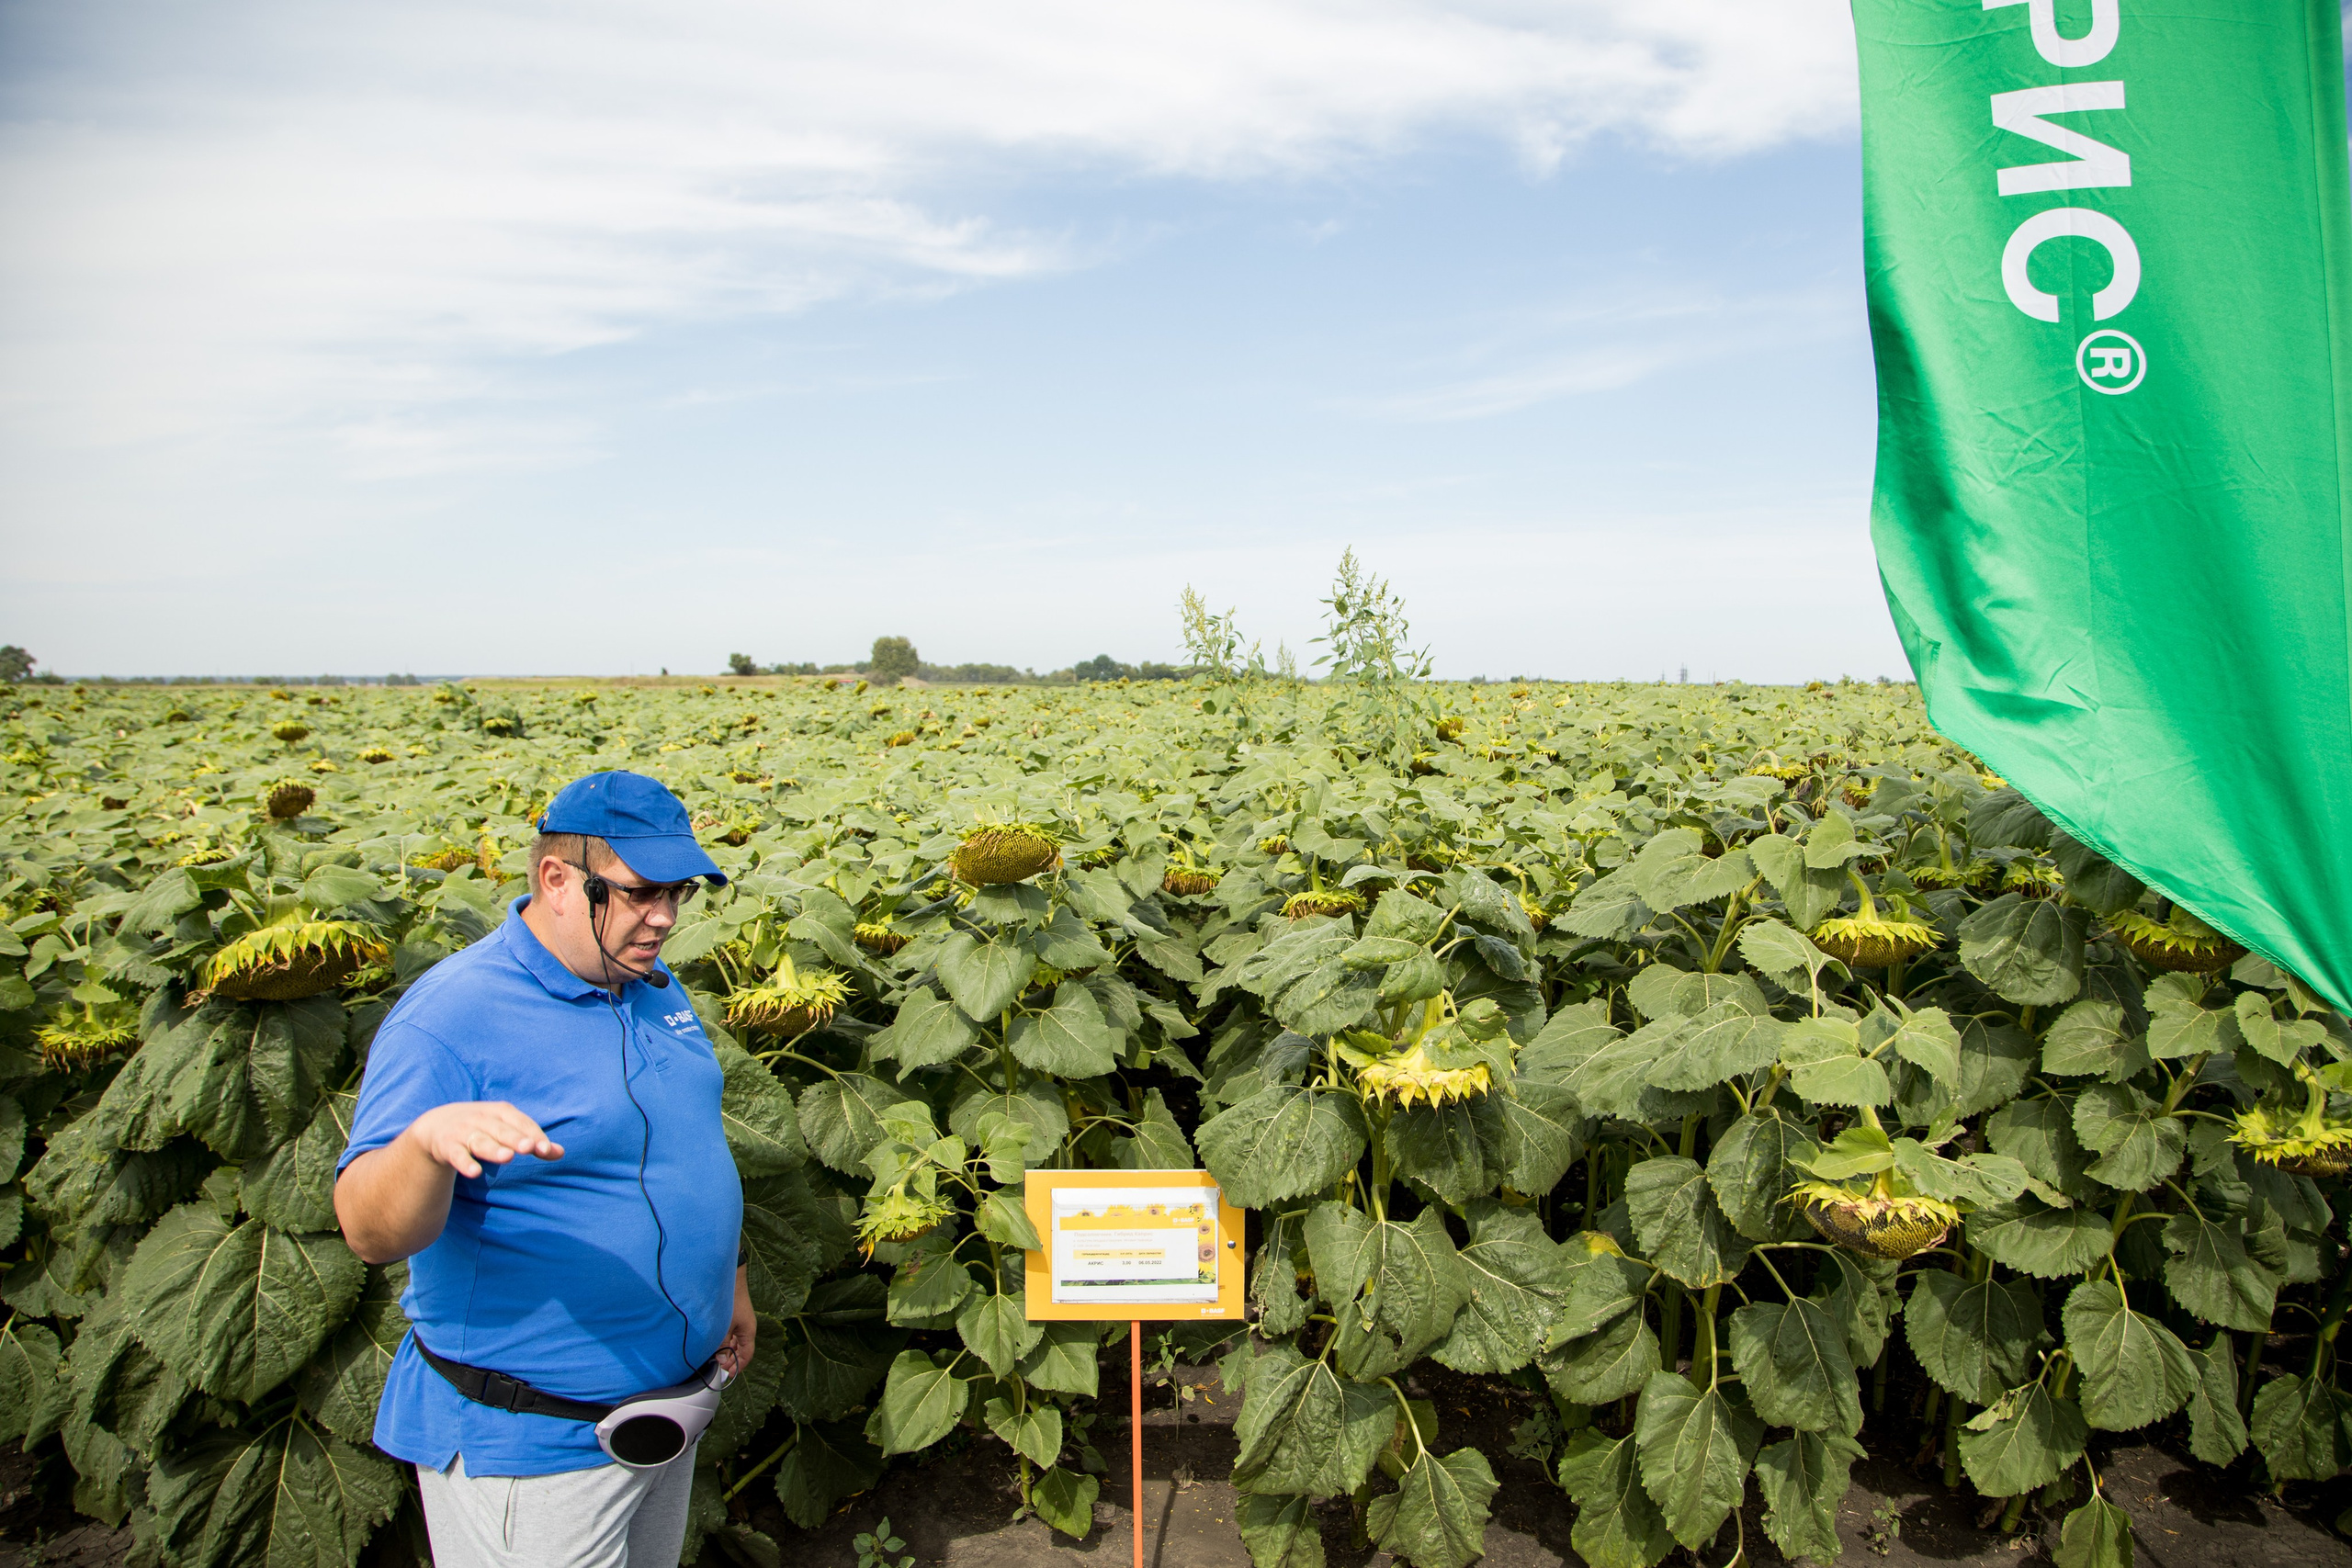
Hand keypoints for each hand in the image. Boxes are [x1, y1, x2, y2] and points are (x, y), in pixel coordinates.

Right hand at [400, 1101, 562, 1179]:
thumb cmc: (483, 1128)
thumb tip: (560, 1153)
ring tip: (507, 1157)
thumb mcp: (507, 1131)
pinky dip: (465, 1163)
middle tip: (530, 1148)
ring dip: (493, 1149)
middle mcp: (483, 1119)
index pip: (522, 1123)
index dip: (534, 1135)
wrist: (437, 1126)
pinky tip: (474, 1173)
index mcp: (501, 1113)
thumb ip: (533, 1142)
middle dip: (516, 1139)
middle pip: (502, 1130)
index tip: (546, 1150)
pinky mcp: (448, 1146)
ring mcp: (464, 1132)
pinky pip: (457, 1155)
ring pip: (480, 1141)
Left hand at [716, 1265, 755, 1374]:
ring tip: (715, 1358)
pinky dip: (725, 1341)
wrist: (730, 1278)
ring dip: (727, 1351)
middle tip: (719, 1368)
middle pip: (742, 1350)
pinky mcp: (734, 1316)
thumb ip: (722, 1345)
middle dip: (731, 1360)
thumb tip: (722, 1361)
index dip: (738, 1367)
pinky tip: (715, 1343)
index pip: (747, 1355)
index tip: (728, 1374)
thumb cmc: (729, 1301)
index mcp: (748, 1332)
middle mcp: (746, 1328)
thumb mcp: (724, 1327)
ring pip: (736, 1342)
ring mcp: (740, 1321)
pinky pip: (731, 1334)